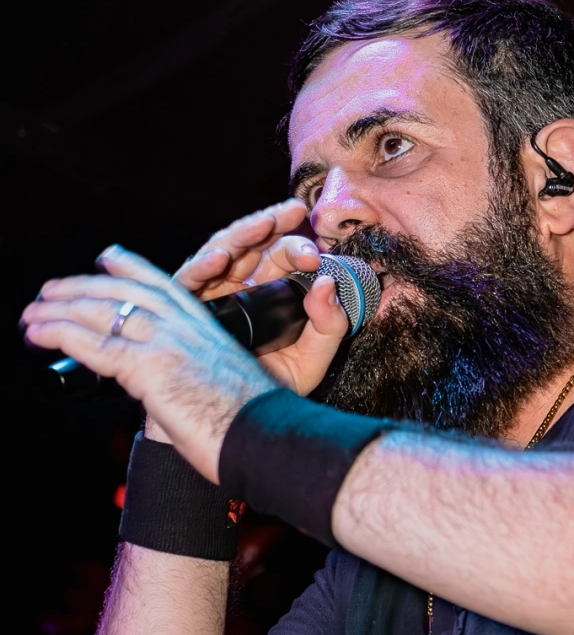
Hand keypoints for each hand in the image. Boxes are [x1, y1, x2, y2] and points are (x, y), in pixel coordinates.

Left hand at [22, 247, 276, 481]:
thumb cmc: (253, 424)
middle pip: (123, 292)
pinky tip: (38, 334)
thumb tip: (167, 389)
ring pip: (102, 311)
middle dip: (80, 288)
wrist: (267, 438)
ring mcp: (167, 342)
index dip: (130, 269)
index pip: (162, 285)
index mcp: (206, 327)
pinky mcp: (150, 367)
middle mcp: (185, 326)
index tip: (107, 257)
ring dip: (58, 310)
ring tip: (31, 315)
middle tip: (49, 291)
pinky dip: (60, 334)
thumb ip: (195, 374)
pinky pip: (95, 343)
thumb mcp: (227, 385)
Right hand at [173, 198, 347, 396]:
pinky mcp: (184, 307)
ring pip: (221, 251)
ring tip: (263, 223)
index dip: (298, 249)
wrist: (234, 422)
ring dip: (242, 234)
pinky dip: (202, 266)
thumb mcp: (311, 359)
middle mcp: (239, 286)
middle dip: (271, 224)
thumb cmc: (270, 388)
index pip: (283, 258)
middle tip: (292, 212)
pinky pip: (188, 281)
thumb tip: (327, 285)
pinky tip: (219, 260)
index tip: (315, 255)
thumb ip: (329, 324)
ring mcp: (210, 293)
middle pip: (252, 245)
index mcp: (269, 292)